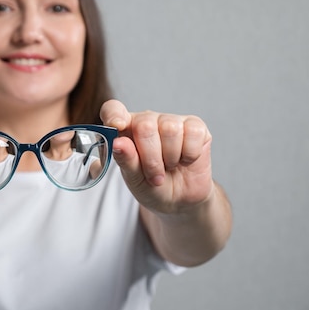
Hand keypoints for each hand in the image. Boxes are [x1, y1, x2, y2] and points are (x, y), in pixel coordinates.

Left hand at [100, 99, 213, 214]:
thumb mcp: (134, 179)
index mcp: (125, 129)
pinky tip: (185, 160)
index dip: (114, 115)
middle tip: (154, 176)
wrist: (180, 199)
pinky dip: (189, 154)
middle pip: (145, 126)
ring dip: (170, 158)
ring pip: (170, 129)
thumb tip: (118, 143)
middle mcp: (147, 120)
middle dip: (150, 158)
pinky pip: (192, 133)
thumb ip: (126, 160)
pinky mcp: (195, 126)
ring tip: (169, 167)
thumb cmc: (151, 186)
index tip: (117, 126)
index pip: (113, 109)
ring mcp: (172, 121)